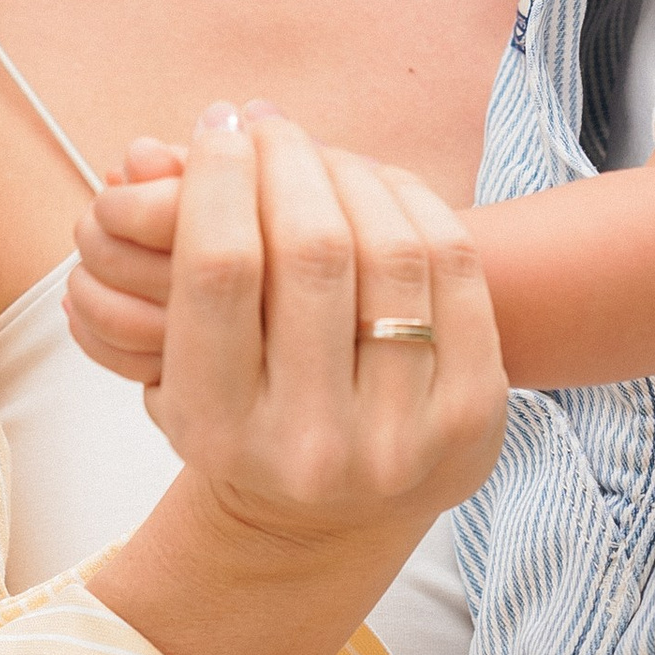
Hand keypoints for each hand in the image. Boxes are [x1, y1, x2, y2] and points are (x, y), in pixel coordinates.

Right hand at [83, 107, 506, 654]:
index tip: (218, 127)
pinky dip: (412, 204)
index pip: (220, 270)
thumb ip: (180, 266)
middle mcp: (313, 446)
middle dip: (286, 162)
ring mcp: (404, 437)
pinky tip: (376, 184)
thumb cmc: (236, 423)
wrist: (316, 528)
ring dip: (349, 172)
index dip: (219, 177)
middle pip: (311, 251)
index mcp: (221, 433)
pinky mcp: (475, 417)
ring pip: (390, 249)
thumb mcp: (179, 374)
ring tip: (318, 153)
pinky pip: (453, 268)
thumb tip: (215, 127)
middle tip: (269, 126)